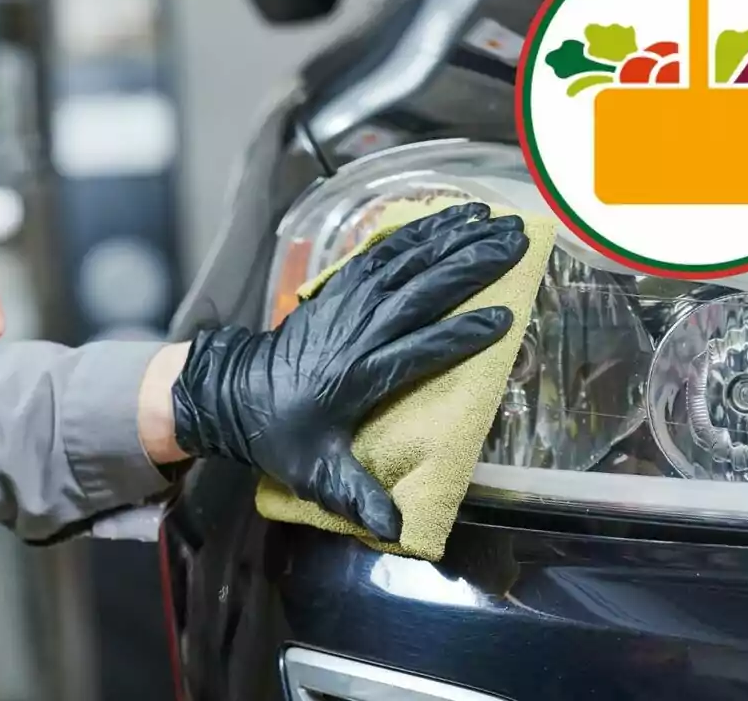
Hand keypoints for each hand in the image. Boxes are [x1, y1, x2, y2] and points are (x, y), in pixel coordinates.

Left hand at [170, 203, 528, 540]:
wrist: (231, 393)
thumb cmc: (280, 435)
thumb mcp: (315, 473)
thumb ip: (357, 496)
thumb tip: (395, 529)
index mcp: (360, 375)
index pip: (419, 349)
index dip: (461, 334)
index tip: (504, 318)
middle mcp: (358, 331)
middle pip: (421, 290)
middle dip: (470, 264)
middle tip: (516, 243)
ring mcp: (347, 303)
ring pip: (405, 262)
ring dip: (450, 237)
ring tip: (492, 218)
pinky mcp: (338, 289)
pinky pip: (382, 252)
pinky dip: (416, 232)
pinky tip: (447, 217)